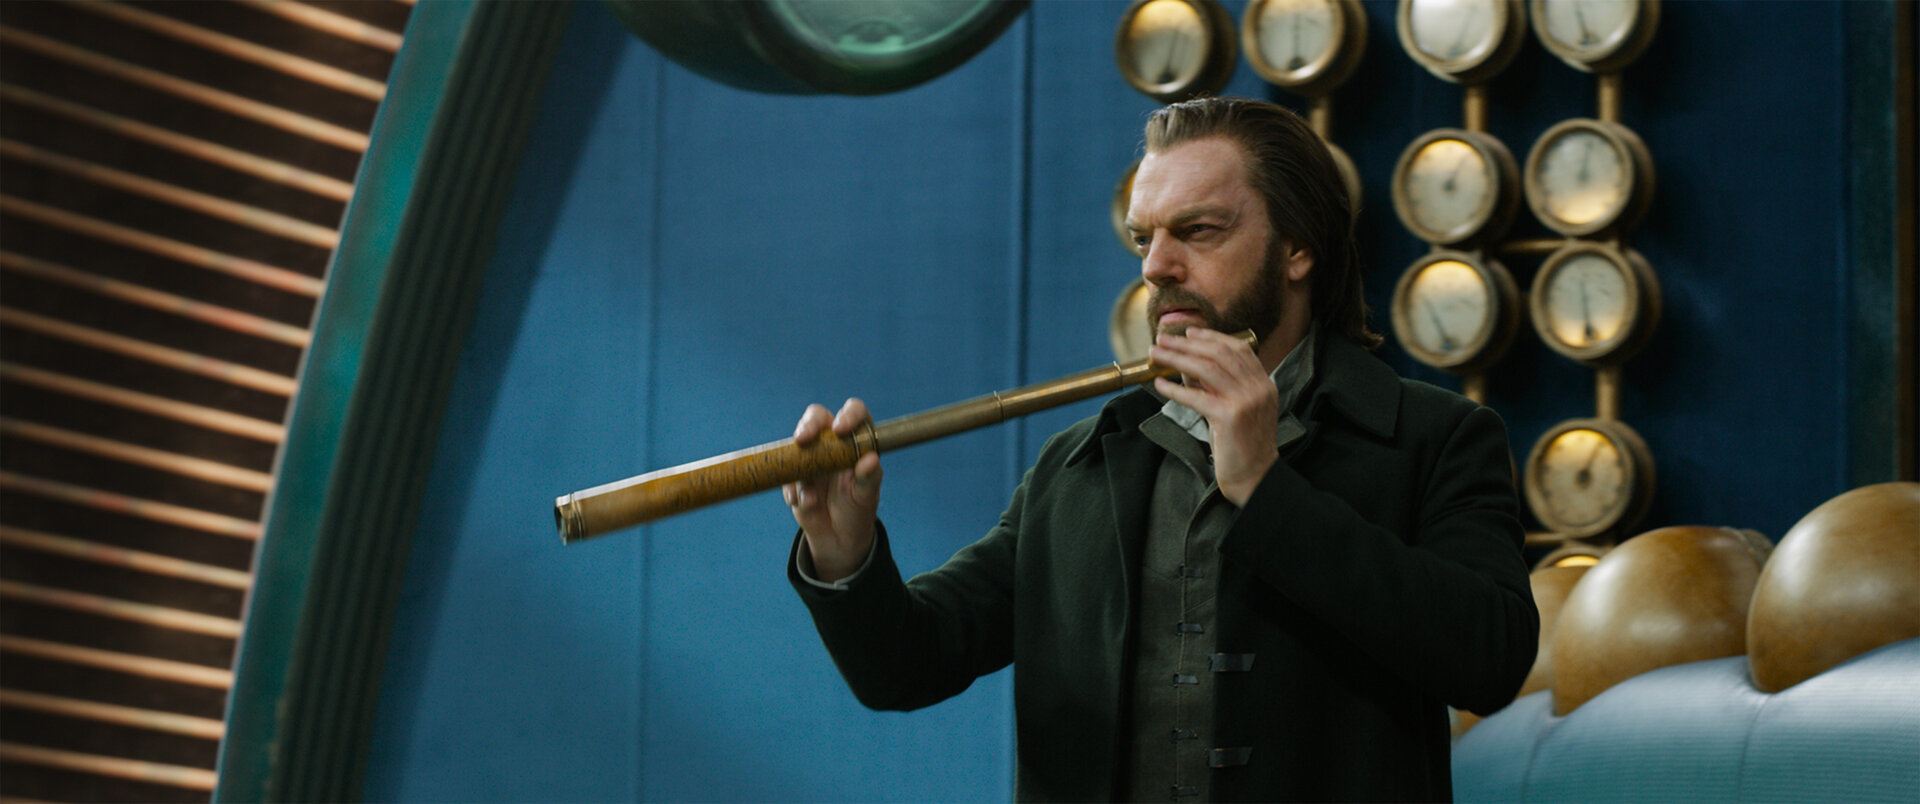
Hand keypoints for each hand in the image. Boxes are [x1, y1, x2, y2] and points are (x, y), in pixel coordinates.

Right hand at [784, 398, 881, 581]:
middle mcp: (832, 443)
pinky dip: (793, 490)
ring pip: (797, 445)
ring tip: (810, 499)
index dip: (848, 415)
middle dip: (808, 425)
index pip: (855, 413)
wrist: (838, 537)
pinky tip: (804, 504)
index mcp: (856, 441)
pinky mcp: (793, 474)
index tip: (840, 429)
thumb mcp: (866, 496)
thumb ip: (868, 478)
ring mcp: (810, 457)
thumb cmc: (858, 510)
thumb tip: (870, 459)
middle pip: (817, 417)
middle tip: (803, 440)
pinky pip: (786, 474)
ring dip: (800, 471)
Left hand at [1150, 328, 1278, 505]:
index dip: (1212, 337)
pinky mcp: (1229, 417)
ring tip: (1156, 354)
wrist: (1256, 478)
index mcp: (1264, 384)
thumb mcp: (1238, 410)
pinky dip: (1175, 389)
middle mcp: (1258, 388)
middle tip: (1163, 339)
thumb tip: (1186, 369)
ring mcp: (1246, 401)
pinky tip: (1160, 384)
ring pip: (1206, 369)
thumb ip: (1219, 388)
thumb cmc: (1244, 447)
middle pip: (1219, 354)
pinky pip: (1196, 397)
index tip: (1189, 333)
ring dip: (1177, 358)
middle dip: (1187, 344)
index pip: (1238, 349)